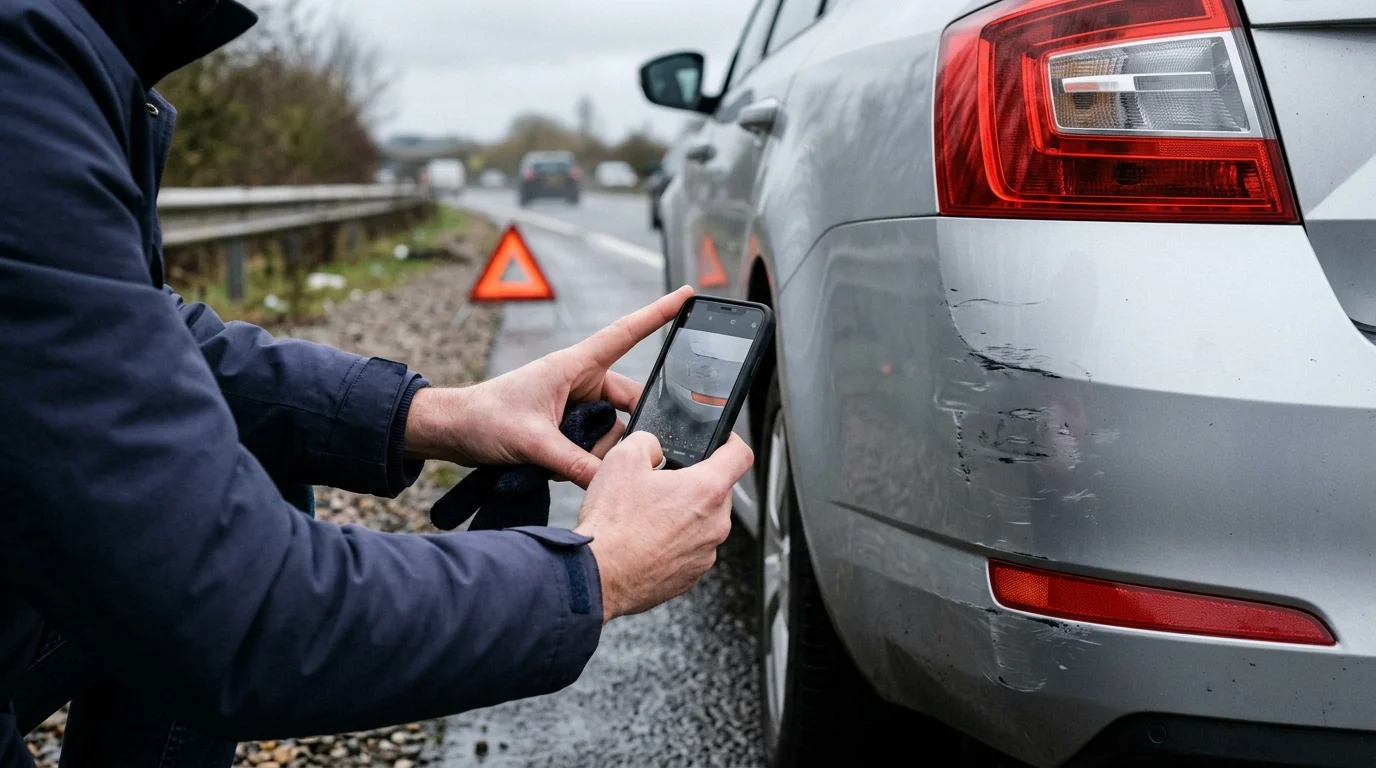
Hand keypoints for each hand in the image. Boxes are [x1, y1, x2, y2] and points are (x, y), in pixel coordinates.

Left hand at [403, 286, 693, 486]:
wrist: (453, 431)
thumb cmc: (484, 417)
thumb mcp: (533, 442)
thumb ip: (574, 463)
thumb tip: (610, 480)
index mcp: (574, 365)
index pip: (626, 333)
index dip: (659, 313)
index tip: (689, 294)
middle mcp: (580, 380)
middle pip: (629, 401)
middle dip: (628, 431)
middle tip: (624, 457)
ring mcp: (574, 403)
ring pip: (614, 427)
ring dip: (600, 451)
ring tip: (566, 464)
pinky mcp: (567, 424)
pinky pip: (595, 442)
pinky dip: (587, 458)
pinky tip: (564, 469)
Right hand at [575, 431, 753, 621]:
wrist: (597, 575)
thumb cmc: (612, 524)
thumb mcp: (623, 459)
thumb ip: (648, 441)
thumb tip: (654, 447)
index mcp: (706, 489)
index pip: (740, 455)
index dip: (730, 441)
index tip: (722, 443)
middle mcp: (715, 523)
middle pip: (719, 491)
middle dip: (694, 483)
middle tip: (662, 485)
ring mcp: (706, 553)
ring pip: (704, 522)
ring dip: (684, 515)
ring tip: (648, 516)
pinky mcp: (691, 575)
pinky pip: (691, 549)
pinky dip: (674, 542)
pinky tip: (646, 540)